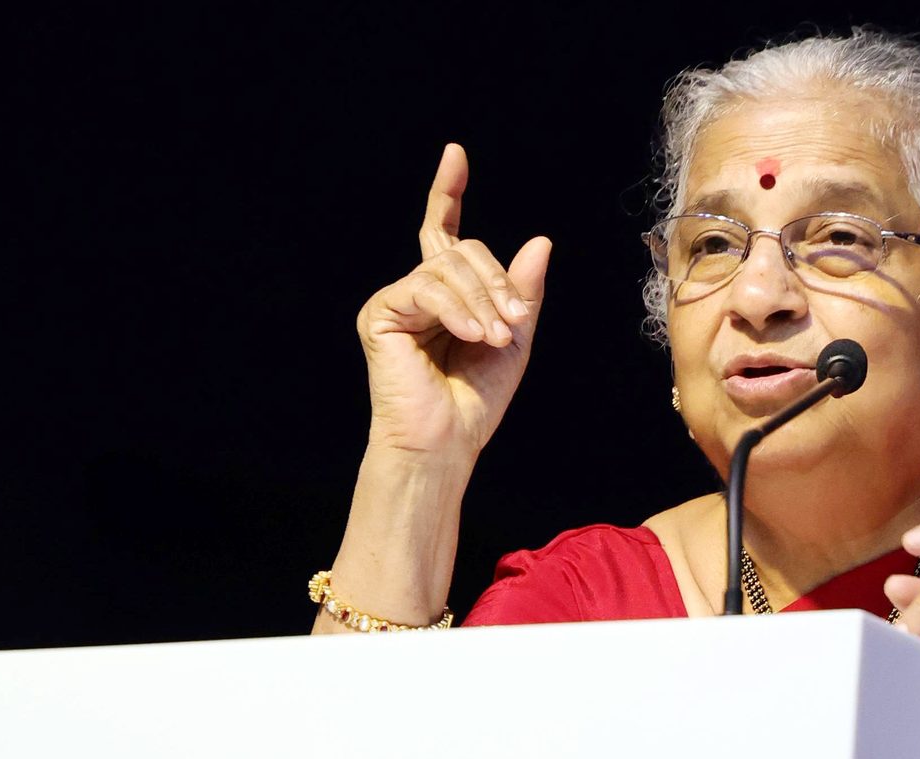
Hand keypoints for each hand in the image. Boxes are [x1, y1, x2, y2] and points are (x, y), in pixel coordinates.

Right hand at [357, 144, 550, 460]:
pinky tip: (472, 336)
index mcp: (445, 294)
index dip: (447, 192)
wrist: (445, 442)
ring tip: (495, 339)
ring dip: (482, 301)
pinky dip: (456, 309)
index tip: (454, 155)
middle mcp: (416, 290)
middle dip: (497, 283)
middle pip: (462, 249)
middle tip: (514, 325)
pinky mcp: (380, 314)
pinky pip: (425, 287)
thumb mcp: (513, 338)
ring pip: (446, 266)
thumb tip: (539, 240)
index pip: (443, 231)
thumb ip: (523, 292)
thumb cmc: (475, 400)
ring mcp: (396, 300)